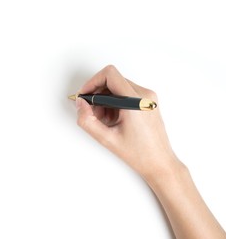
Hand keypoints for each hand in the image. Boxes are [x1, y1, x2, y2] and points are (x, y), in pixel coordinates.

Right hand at [76, 65, 182, 183]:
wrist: (159, 163)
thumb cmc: (139, 154)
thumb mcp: (106, 139)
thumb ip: (87, 120)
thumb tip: (80, 104)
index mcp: (136, 101)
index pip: (109, 75)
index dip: (92, 83)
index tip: (84, 96)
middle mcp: (144, 95)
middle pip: (112, 80)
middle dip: (97, 95)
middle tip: (92, 113)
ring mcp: (148, 97)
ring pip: (117, 87)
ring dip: (105, 100)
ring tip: (104, 120)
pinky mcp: (147, 102)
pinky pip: (125, 93)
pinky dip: (114, 103)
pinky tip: (113, 120)